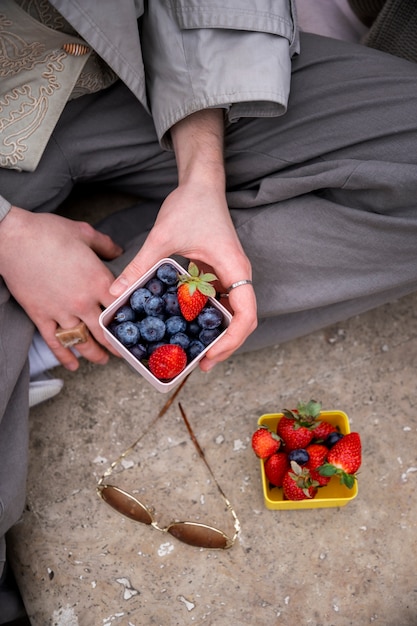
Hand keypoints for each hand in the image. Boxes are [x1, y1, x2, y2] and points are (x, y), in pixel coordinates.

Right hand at [0, 207, 122, 369]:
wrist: (13, 239)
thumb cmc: (48, 232)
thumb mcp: (84, 233)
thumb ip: (105, 245)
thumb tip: (118, 250)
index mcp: (97, 280)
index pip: (121, 306)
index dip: (131, 316)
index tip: (138, 324)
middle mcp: (82, 301)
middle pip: (105, 330)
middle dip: (117, 344)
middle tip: (126, 352)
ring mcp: (61, 311)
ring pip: (83, 341)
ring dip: (95, 354)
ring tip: (104, 360)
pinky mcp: (41, 316)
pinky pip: (55, 342)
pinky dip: (64, 356)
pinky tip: (73, 366)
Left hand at [109, 110, 256, 368]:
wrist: (201, 184)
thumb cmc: (191, 205)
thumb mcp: (162, 236)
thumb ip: (141, 266)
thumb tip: (116, 292)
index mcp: (234, 269)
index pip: (246, 314)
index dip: (232, 340)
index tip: (210, 355)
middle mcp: (237, 275)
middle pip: (242, 320)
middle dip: (225, 345)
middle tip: (200, 364)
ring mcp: (230, 274)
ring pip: (233, 314)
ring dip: (218, 334)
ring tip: (195, 351)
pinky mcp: (220, 272)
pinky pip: (220, 302)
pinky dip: (209, 318)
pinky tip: (188, 326)